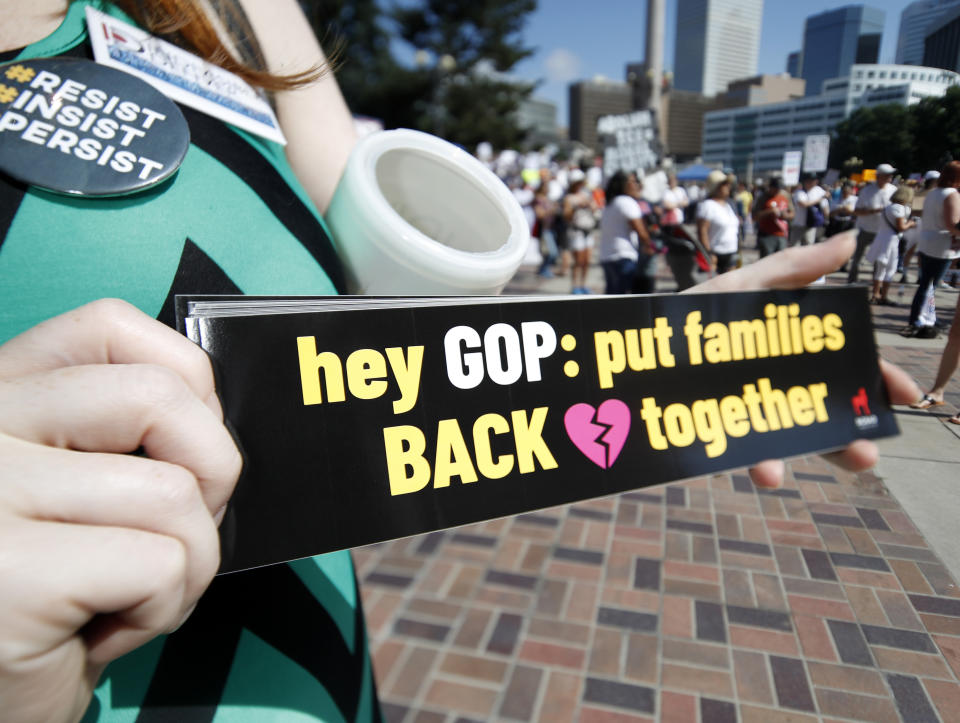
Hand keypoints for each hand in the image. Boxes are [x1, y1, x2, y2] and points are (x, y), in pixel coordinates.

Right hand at [0, 300, 241, 722]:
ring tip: (126, 595)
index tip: (185, 446)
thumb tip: (220, 420)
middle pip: (159, 397)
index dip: (184, 381)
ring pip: (174, 493)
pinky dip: (164, 608)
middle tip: (174, 532)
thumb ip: (124, 437)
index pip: (109, 327)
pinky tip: (103, 634)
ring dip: (187, 563)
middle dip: (209, 474)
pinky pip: (162, 563)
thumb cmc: (54, 593)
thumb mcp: (80, 490)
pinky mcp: (10, 576)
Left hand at [685, 232, 919, 487]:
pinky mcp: (711, 437)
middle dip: (851, 433)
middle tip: (871, 449)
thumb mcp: (742, 286)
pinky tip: (770, 469)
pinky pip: (742, 456)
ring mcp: (740, 414)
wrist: (622, 345)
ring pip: (790, 441)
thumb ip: (793, 269)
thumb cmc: (688, 314)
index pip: (838, 370)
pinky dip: (762, 465)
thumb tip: (850, 241)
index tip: (903, 395)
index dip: (872, 381)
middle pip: (821, 413)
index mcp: (783, 354)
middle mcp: (767, 387)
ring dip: (821, 454)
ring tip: (843, 463)